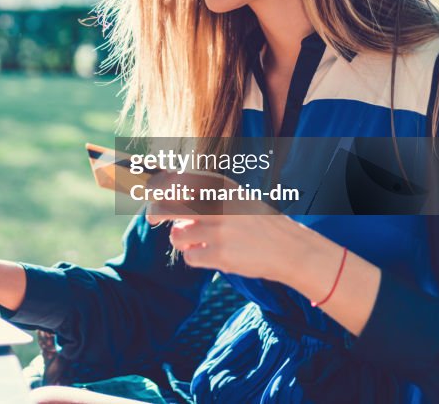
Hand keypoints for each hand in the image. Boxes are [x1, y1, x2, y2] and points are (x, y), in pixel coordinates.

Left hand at [144, 171, 298, 281]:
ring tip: (201, 241)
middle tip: (152, 219)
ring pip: (177, 236)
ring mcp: (219, 230)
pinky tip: (212, 254)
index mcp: (220, 185)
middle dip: (155, 214)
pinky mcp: (221, 254)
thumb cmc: (255, 221)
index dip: (154, 187)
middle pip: (167, 207)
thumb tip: (161, 191)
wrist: (290, 249)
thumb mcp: (232, 196)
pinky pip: (189, 257)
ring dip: (183, 240)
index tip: (148, 194)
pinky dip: (196, 257)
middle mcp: (218, 204)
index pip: (174, 180)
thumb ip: (200, 192)